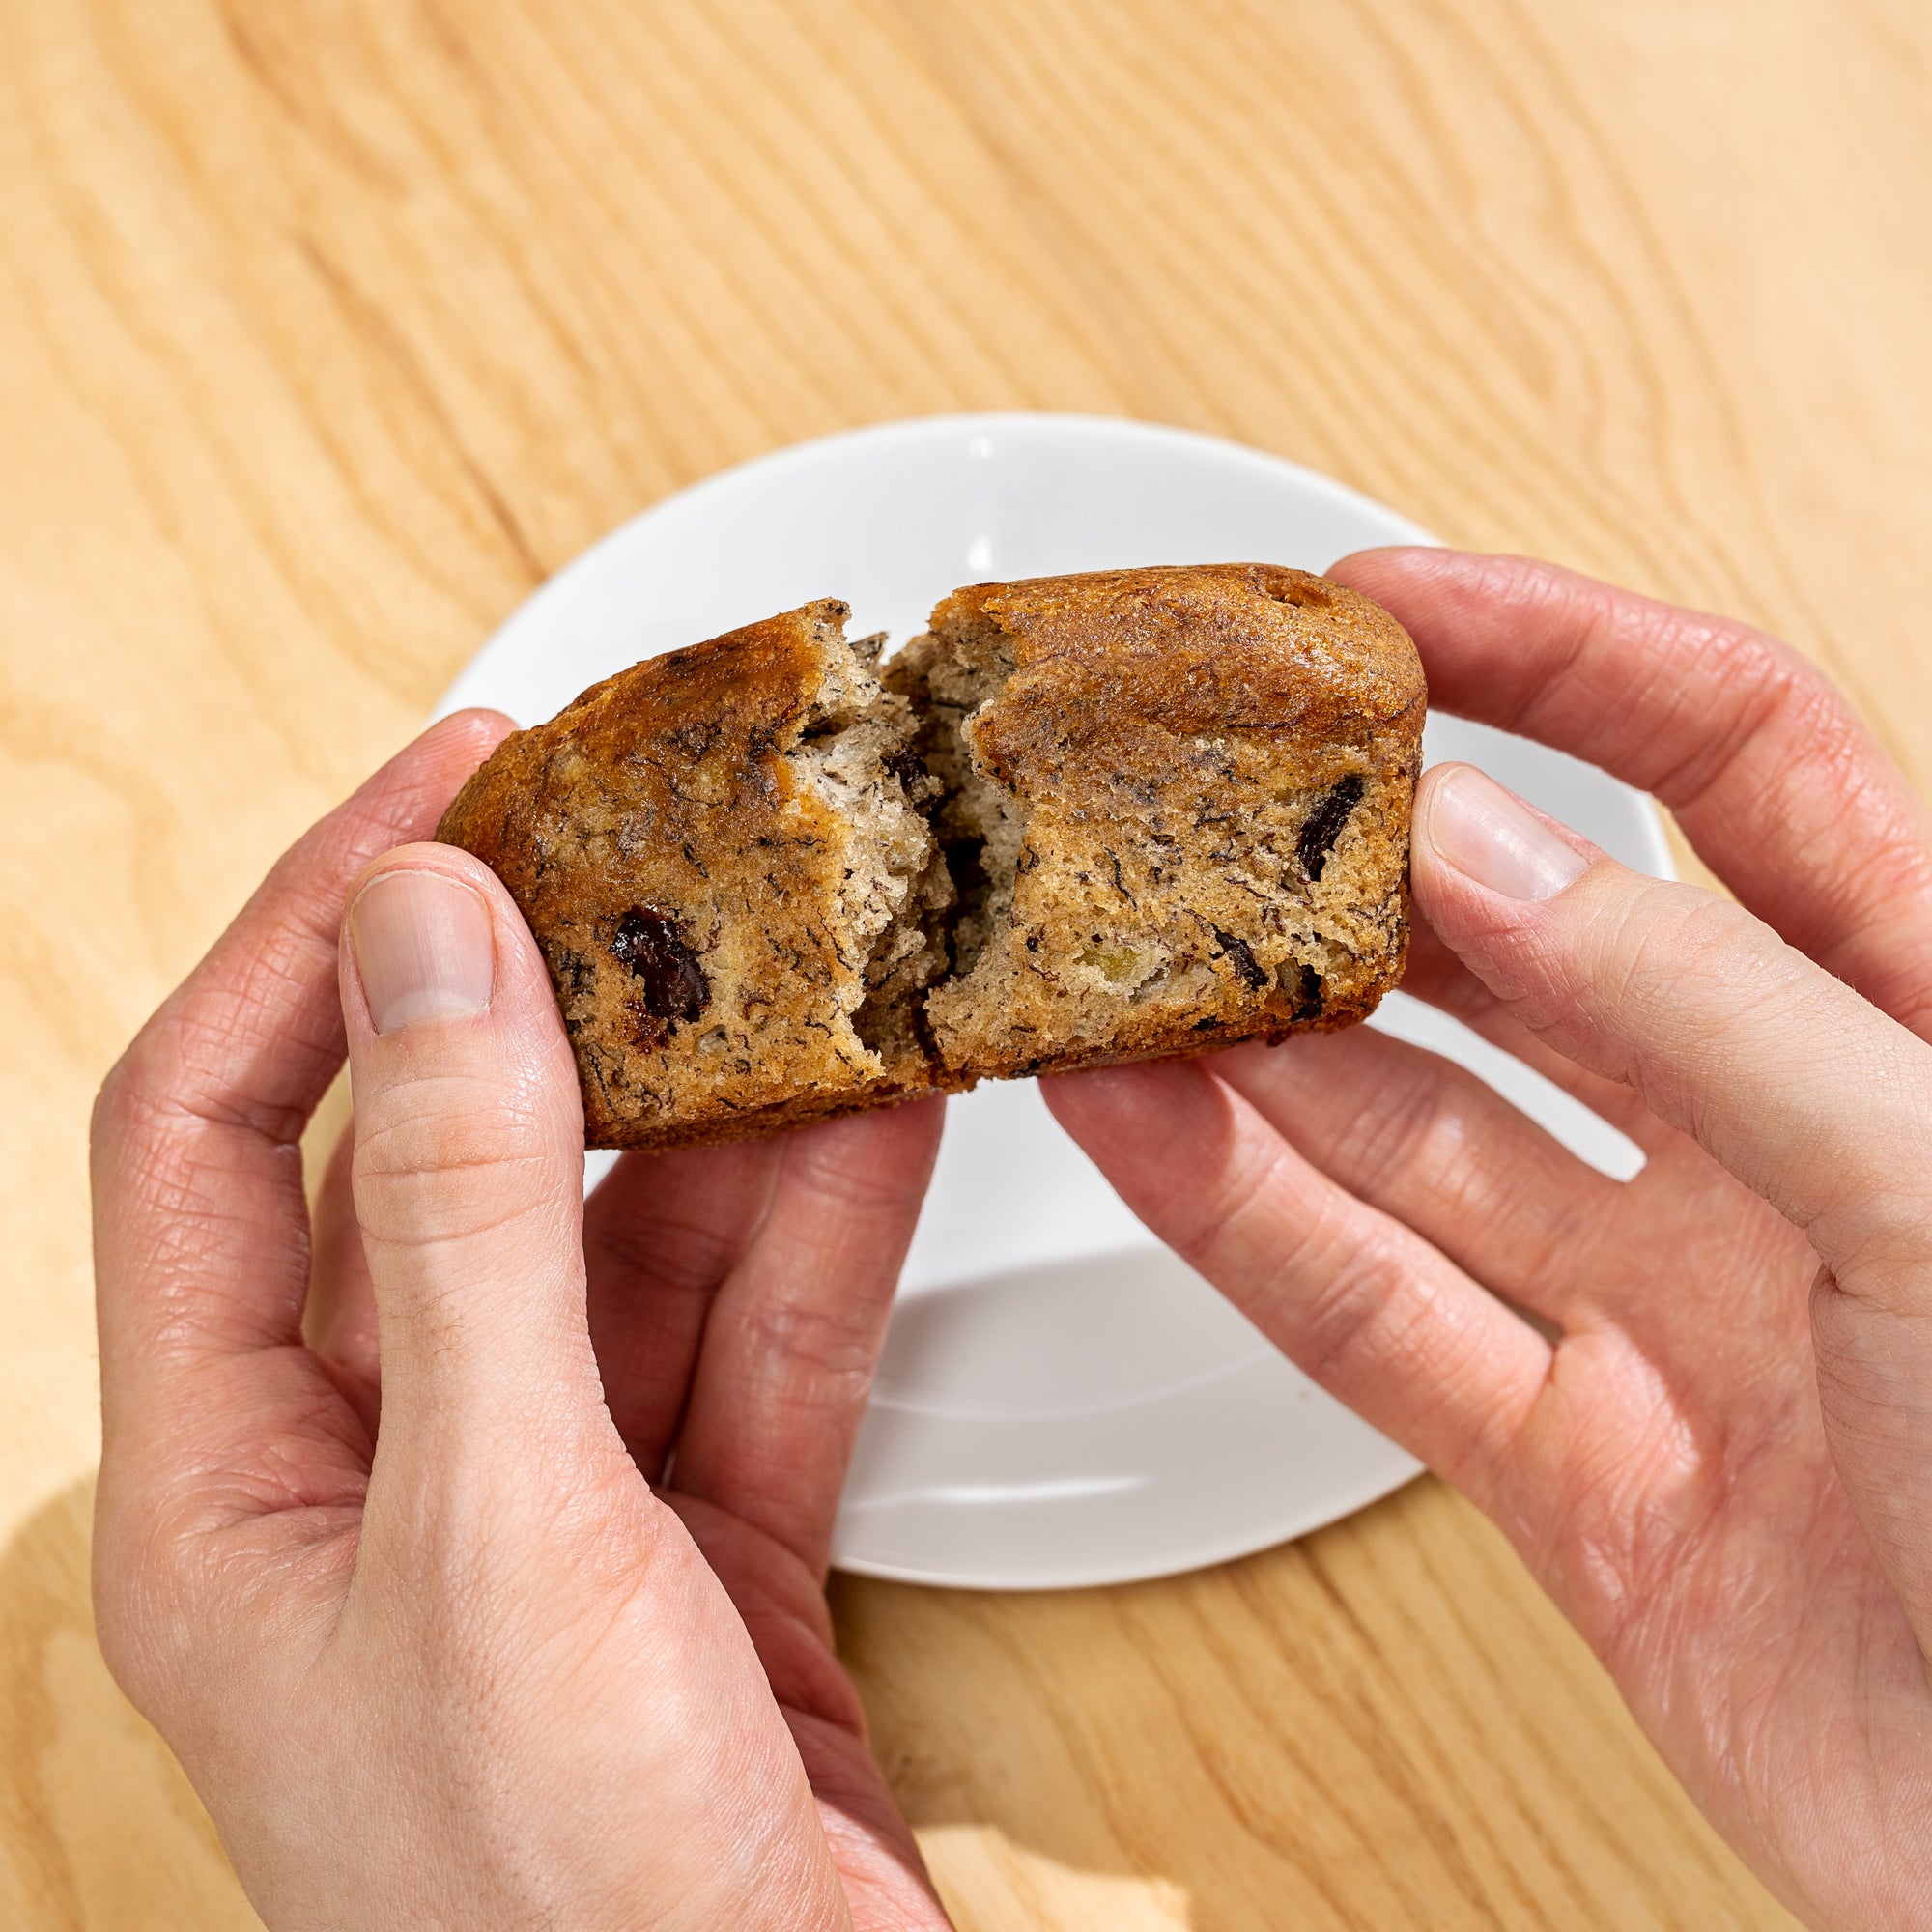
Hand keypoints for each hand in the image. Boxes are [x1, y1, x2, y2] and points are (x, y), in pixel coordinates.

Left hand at [91, 713, 953, 1930]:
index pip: (214, 1128)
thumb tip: (426, 938)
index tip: (446, 783)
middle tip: (648, 840)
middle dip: (554, 1002)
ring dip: (723, 1113)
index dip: (313, 931)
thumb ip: (468, 1220)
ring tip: (806, 967)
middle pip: (444, 1167)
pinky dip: (819, 1230)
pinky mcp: (701, 1544)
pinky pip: (754, 1337)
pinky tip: (879, 1119)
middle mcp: (376, 1480)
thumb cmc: (571, 1922)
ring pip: (628, 1243)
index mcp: (234, 1488)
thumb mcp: (502, 1532)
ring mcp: (550, 1509)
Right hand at [1046, 550, 1931, 1931]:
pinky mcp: (1573, 1462)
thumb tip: (1487, 854)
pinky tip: (1140, 1128)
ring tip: (1124, 957)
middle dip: (1371, 855)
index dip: (1563, 651)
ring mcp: (1666, 1302)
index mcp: (1922, 1019)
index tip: (1388, 603)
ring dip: (1270, 1044)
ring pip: (1421, 1130)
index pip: (1735, 752)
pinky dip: (1245, 1222)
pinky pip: (1377, 1311)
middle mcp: (1778, 1138)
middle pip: (1535, 938)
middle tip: (1207, 787)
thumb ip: (1709, 1009)